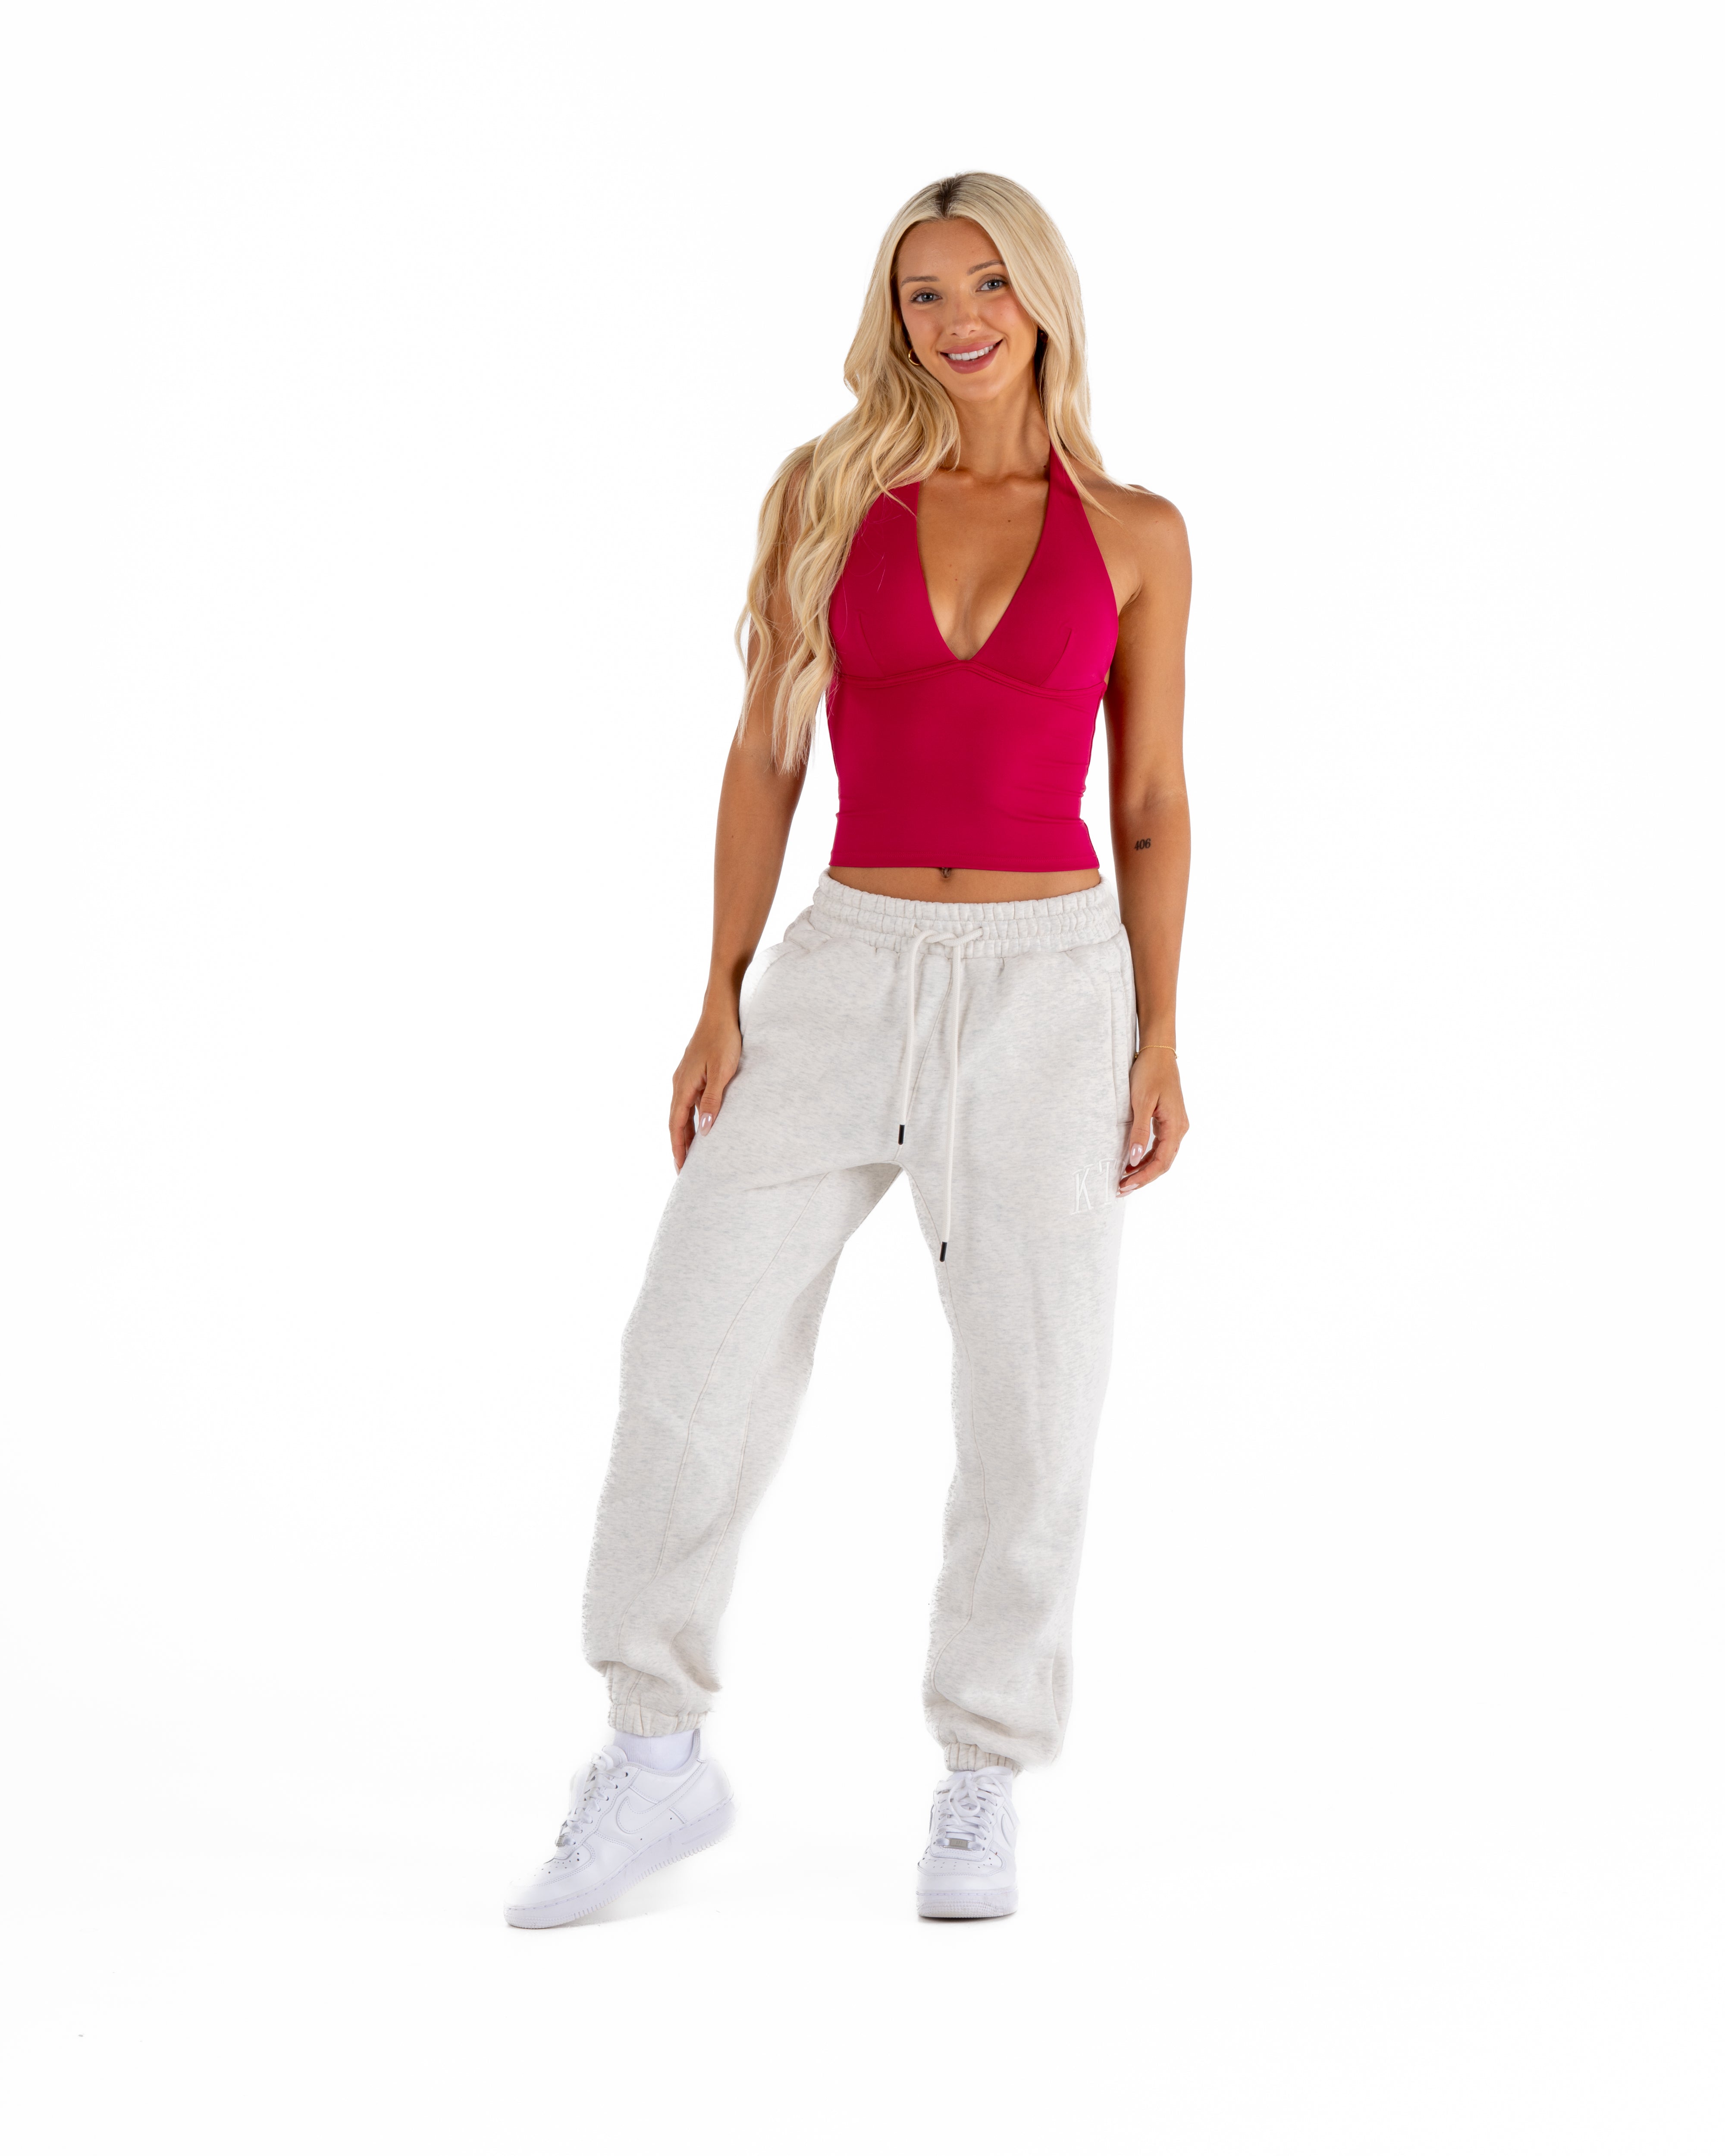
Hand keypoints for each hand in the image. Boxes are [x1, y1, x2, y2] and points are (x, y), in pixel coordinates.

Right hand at [670, 1004, 741, 1170]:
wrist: (720, 1012)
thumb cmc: (724, 1040)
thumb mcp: (722, 1072)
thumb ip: (713, 1101)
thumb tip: (705, 1131)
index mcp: (683, 1086)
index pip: (676, 1125)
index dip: (678, 1148)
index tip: (681, 1169)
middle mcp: (680, 1084)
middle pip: (676, 1122)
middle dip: (680, 1146)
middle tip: (685, 1170)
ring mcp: (686, 1078)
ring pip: (683, 1112)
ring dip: (686, 1133)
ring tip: (693, 1154)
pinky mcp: (694, 1073)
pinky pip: (689, 1102)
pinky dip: (692, 1118)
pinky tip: (701, 1125)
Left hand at [1119, 1045, 1187, 1192]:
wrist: (1158, 1052)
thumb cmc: (1149, 1073)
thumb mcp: (1141, 1102)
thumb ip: (1139, 1131)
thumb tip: (1133, 1159)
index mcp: (1175, 1127)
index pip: (1161, 1162)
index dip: (1143, 1177)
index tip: (1125, 1186)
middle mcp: (1179, 1129)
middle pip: (1163, 1163)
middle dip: (1142, 1178)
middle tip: (1120, 1188)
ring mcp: (1175, 1125)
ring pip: (1161, 1156)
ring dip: (1143, 1169)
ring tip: (1124, 1179)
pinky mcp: (1168, 1120)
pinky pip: (1159, 1146)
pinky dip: (1145, 1156)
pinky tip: (1132, 1161)